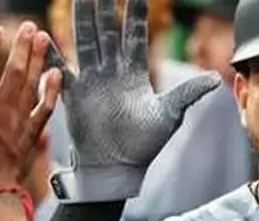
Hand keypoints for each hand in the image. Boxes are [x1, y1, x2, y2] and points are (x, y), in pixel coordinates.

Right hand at [0, 23, 60, 198]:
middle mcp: (2, 111)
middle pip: (15, 72)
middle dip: (23, 47)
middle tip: (30, 27)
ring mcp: (19, 122)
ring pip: (31, 85)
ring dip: (38, 61)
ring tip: (45, 39)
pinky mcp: (31, 134)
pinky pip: (45, 108)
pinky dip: (52, 90)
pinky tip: (57, 75)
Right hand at [53, 0, 220, 200]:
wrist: (118, 168)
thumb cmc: (144, 145)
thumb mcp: (169, 114)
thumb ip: (188, 93)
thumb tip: (215, 79)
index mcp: (134, 74)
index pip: (134, 36)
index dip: (135, 15)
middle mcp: (111, 73)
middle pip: (107, 33)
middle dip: (104, 9)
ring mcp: (91, 82)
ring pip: (85, 43)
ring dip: (82, 21)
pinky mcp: (74, 95)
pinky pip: (61, 70)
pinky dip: (52, 55)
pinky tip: (43, 36)